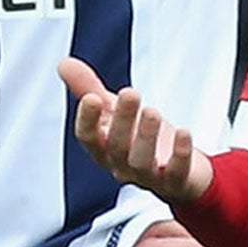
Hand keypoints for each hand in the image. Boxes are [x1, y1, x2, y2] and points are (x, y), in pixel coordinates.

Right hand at [60, 58, 210, 200]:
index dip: (87, 120)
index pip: (88, 138)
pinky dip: (180, 155)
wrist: (177, 171)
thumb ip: (89, 89)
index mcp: (104, 148)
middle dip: (122, 120)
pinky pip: (176, 174)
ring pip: (142, 162)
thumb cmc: (139, 138)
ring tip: (152, 111)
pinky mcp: (175, 182)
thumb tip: (64, 63)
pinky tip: (183, 132)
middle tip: (130, 93)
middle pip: (116, 148)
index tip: (92, 98)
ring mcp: (148, 177)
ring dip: (146, 136)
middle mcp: (122, 165)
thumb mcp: (114, 112)